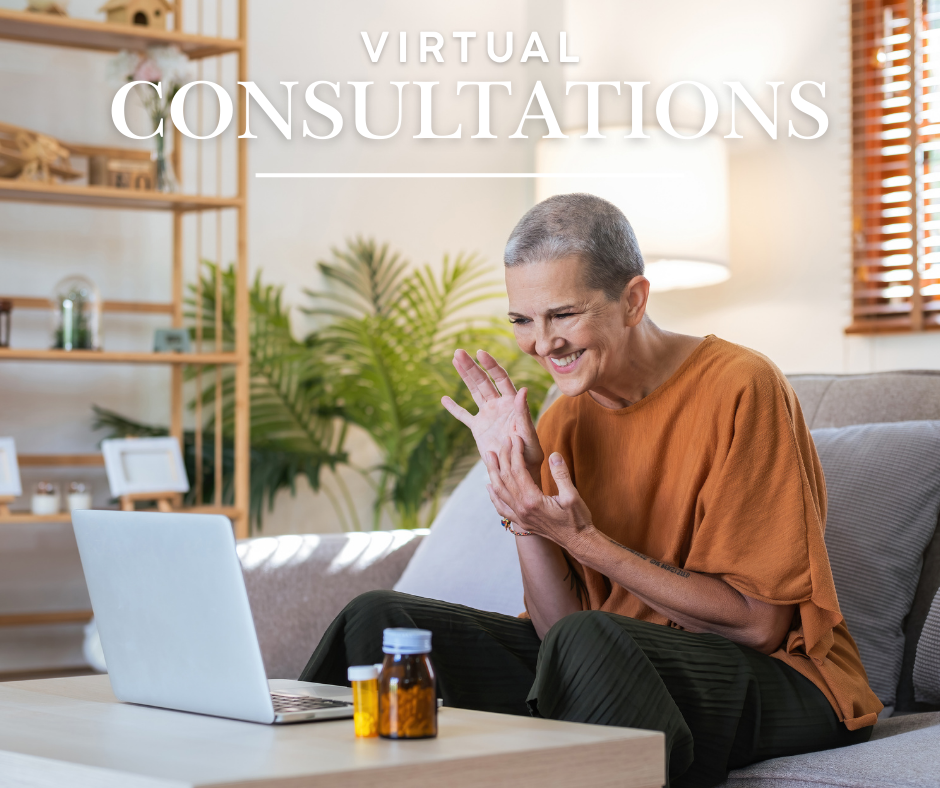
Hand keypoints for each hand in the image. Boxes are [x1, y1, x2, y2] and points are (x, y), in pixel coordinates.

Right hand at [442, 349, 543, 478]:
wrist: (518, 470)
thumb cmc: (529, 453)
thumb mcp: (527, 434)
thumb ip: (523, 413)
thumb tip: (524, 390)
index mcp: (512, 403)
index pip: (500, 378)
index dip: (490, 365)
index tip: (480, 353)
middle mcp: (499, 405)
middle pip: (483, 381)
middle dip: (471, 366)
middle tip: (458, 352)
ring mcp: (487, 415)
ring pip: (473, 392)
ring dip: (464, 376)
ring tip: (454, 359)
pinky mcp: (478, 429)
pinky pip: (464, 416)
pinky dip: (454, 409)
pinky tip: (444, 399)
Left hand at [484, 435, 593, 550]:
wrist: (578, 542)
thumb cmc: (578, 519)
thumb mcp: (573, 496)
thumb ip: (561, 475)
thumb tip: (554, 455)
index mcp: (533, 501)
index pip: (518, 471)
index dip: (516, 453)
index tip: (516, 439)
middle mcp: (522, 509)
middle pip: (506, 479)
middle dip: (503, 458)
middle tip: (502, 442)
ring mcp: (520, 517)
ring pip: (500, 492)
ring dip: (493, 473)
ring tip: (489, 457)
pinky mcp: (522, 522)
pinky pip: (502, 508)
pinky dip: (494, 496)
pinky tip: (489, 486)